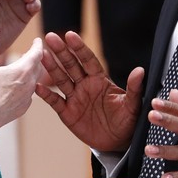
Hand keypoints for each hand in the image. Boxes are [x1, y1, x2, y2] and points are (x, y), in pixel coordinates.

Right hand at [0, 33, 43, 140]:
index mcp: (22, 70)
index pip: (37, 53)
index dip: (37, 45)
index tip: (38, 40)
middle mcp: (29, 84)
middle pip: (38, 67)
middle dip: (35, 59)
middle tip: (30, 53)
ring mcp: (28, 98)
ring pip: (34, 81)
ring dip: (30, 73)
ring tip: (23, 69)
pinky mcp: (23, 108)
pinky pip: (29, 94)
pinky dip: (25, 87)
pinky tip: (17, 87)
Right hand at [35, 31, 143, 150]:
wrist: (118, 142)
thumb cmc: (127, 120)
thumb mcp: (132, 105)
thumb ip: (134, 88)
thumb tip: (140, 70)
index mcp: (100, 80)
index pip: (88, 60)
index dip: (79, 48)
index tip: (70, 35)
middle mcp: (85, 85)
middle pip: (71, 65)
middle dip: (61, 51)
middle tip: (51, 36)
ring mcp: (75, 98)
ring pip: (61, 79)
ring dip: (51, 67)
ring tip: (41, 55)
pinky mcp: (68, 113)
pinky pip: (55, 101)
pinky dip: (46, 94)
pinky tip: (37, 86)